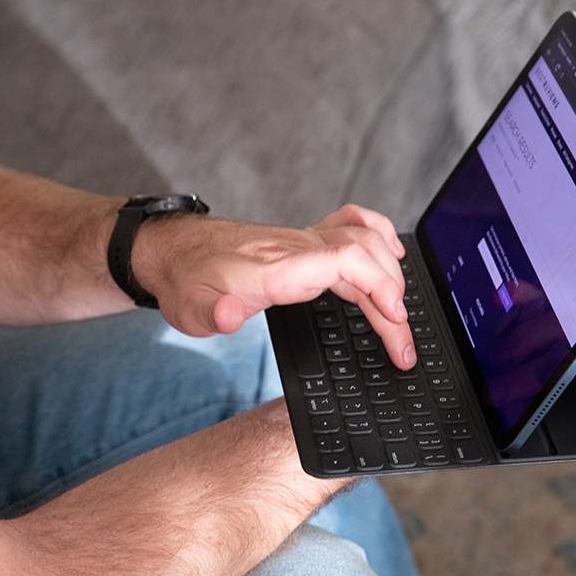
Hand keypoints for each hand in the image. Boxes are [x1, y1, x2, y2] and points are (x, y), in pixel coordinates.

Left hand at [134, 204, 416, 368]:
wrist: (172, 251)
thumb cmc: (186, 281)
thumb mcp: (190, 309)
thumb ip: (213, 314)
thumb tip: (230, 316)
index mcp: (280, 265)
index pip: (347, 259)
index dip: (379, 284)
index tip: (394, 317)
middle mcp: (298, 248)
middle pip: (366, 258)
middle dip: (394, 300)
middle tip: (403, 347)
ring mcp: (303, 242)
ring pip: (364, 246)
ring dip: (391, 276)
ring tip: (403, 319)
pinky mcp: (302, 244)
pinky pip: (350, 228)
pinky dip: (378, 238)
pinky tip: (392, 254)